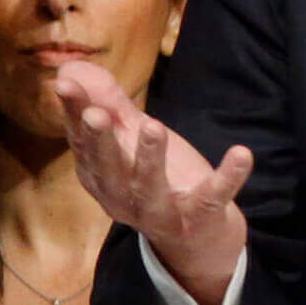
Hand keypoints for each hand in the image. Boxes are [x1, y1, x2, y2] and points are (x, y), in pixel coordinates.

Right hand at [54, 60, 252, 304]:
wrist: (195, 235)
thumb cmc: (154, 176)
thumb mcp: (130, 139)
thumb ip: (107, 105)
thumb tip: (73, 68)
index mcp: (101, 177)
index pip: (83, 144)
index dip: (72, 115)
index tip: (63, 85)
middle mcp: (123, 199)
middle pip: (109, 169)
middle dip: (101, 142)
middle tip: (96, 114)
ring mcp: (161, 212)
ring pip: (151, 188)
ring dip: (150, 159)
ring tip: (154, 126)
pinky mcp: (199, 217)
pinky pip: (213, 198)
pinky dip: (228, 177)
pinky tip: (242, 153)